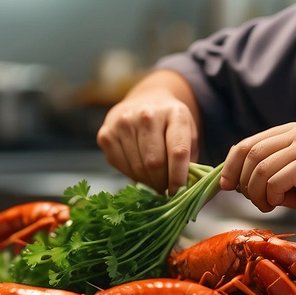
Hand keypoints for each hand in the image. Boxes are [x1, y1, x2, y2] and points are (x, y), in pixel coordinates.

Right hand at [96, 74, 199, 193]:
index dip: (178, 177)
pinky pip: (120, 165)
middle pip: (154, 163)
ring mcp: (123, 122)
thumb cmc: (170, 125)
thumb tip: (184, 191)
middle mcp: (147, 114)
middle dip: (161, 183)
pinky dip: (131, 174)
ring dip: (147, 181)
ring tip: (154, 179)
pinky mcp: (106, 133)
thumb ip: (189, 160)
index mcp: (174, 113)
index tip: (178, 192)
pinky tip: (139, 170)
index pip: (178, 152)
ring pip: (137, 168)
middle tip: (165, 189)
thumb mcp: (189, 135)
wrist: (145, 102)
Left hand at [221, 119, 295, 233]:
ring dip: (255, 193)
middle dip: (240, 179)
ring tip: (267, 206)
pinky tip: (278, 205)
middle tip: (247, 199)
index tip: (226, 184)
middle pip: (250, 150)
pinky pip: (273, 180)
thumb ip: (274, 176)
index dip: (233, 163)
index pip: (253, 141)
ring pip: (259, 167)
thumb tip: (238, 182)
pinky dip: (269, 197)